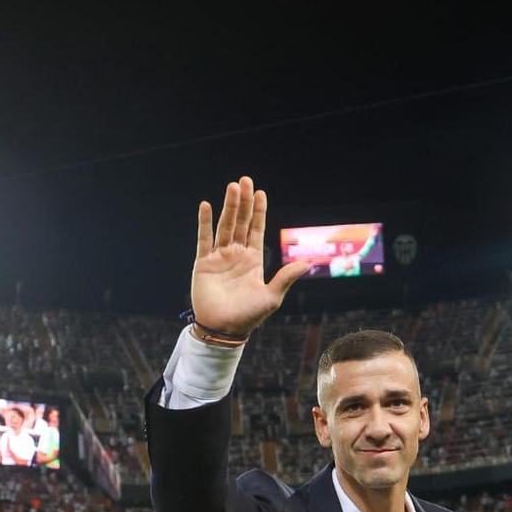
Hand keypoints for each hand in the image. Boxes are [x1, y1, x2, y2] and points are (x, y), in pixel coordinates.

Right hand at [191, 176, 307, 337]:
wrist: (223, 330)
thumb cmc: (248, 316)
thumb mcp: (271, 296)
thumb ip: (286, 278)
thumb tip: (307, 263)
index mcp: (254, 260)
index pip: (257, 229)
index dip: (259, 211)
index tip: (260, 192)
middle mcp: (236, 254)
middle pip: (241, 222)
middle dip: (243, 202)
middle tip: (244, 180)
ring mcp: (219, 257)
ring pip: (225, 226)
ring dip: (229, 206)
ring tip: (232, 187)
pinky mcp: (203, 262)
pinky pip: (204, 238)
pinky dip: (204, 222)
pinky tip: (206, 205)